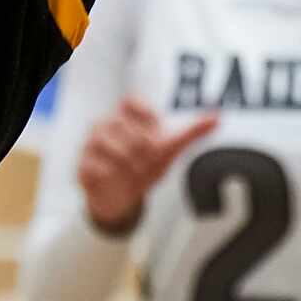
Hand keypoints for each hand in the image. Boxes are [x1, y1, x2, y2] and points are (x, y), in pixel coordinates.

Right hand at [78, 98, 216, 234]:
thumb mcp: (169, 150)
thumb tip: (218, 117)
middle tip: (146, 162)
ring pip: (109, 146)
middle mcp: (104, 125)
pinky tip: (115, 179)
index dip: (146, 116)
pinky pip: (97, 166)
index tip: (157, 133)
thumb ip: (191, 132)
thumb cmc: (145, 166)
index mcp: (124, 116)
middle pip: (124, 127)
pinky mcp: (82, 165)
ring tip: (132, 172)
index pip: (132, 101)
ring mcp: (90, 144)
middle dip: (143, 150)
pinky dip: (112, 177)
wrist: (122, 199)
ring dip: (128, 165)